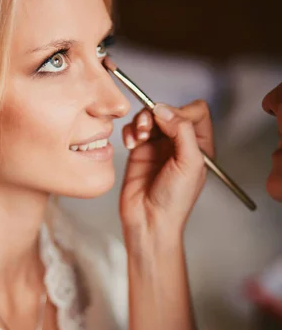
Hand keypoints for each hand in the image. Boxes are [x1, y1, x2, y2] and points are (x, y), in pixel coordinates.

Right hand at [119, 100, 213, 239]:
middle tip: (149, 127)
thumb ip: (182, 131)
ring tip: (139, 137)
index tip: (170, 122)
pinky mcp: (139, 151)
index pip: (196, 112)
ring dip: (142, 121)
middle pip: (169, 110)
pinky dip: (130, 131)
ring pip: (150, 116)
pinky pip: (134, 129)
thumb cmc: (175, 202)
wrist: (149, 221)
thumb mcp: (189, 163)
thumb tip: (165, 109)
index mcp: (199, 145)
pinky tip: (131, 144)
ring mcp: (158, 146)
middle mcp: (179, 142)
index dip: (182, 111)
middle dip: (157, 114)